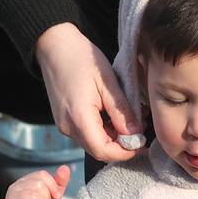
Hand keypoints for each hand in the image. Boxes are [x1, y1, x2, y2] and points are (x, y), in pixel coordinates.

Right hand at [36, 23, 144, 162]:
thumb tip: (136, 134)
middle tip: (140, 132)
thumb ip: (121, 110)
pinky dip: (102, 131)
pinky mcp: (64, 120)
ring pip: (92, 143)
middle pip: (98, 150)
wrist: (55, 46)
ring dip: (112, 138)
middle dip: (121, 147)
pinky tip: (114, 116)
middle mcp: (68, 127)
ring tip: (130, 121)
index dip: (125, 152)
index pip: (103, 150)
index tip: (143, 143)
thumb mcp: (108, 82)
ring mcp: (64, 125)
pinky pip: (86, 134)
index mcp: (79, 118)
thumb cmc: (81, 59)